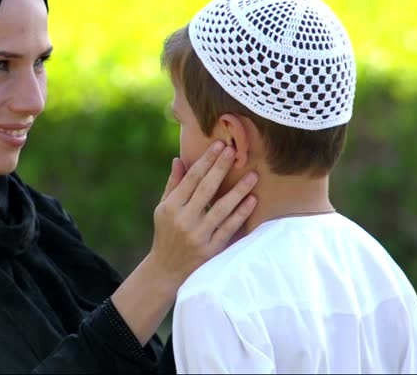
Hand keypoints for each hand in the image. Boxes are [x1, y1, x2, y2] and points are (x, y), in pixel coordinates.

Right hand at [148, 141, 257, 288]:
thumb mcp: (163, 209)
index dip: (205, 161)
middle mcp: (183, 220)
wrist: (167, 270)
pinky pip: (229, 228)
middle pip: (206, 190)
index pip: (191, 179)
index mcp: (170, 207)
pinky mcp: (211, 250)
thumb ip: (173, 184)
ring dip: (238, 191)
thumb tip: (179, 159)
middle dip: (220, 168)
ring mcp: (198, 236)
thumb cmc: (166, 233)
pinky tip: (252, 200)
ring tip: (253, 175)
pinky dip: (241, 214)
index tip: (218, 145)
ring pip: (221, 209)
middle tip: (234, 151)